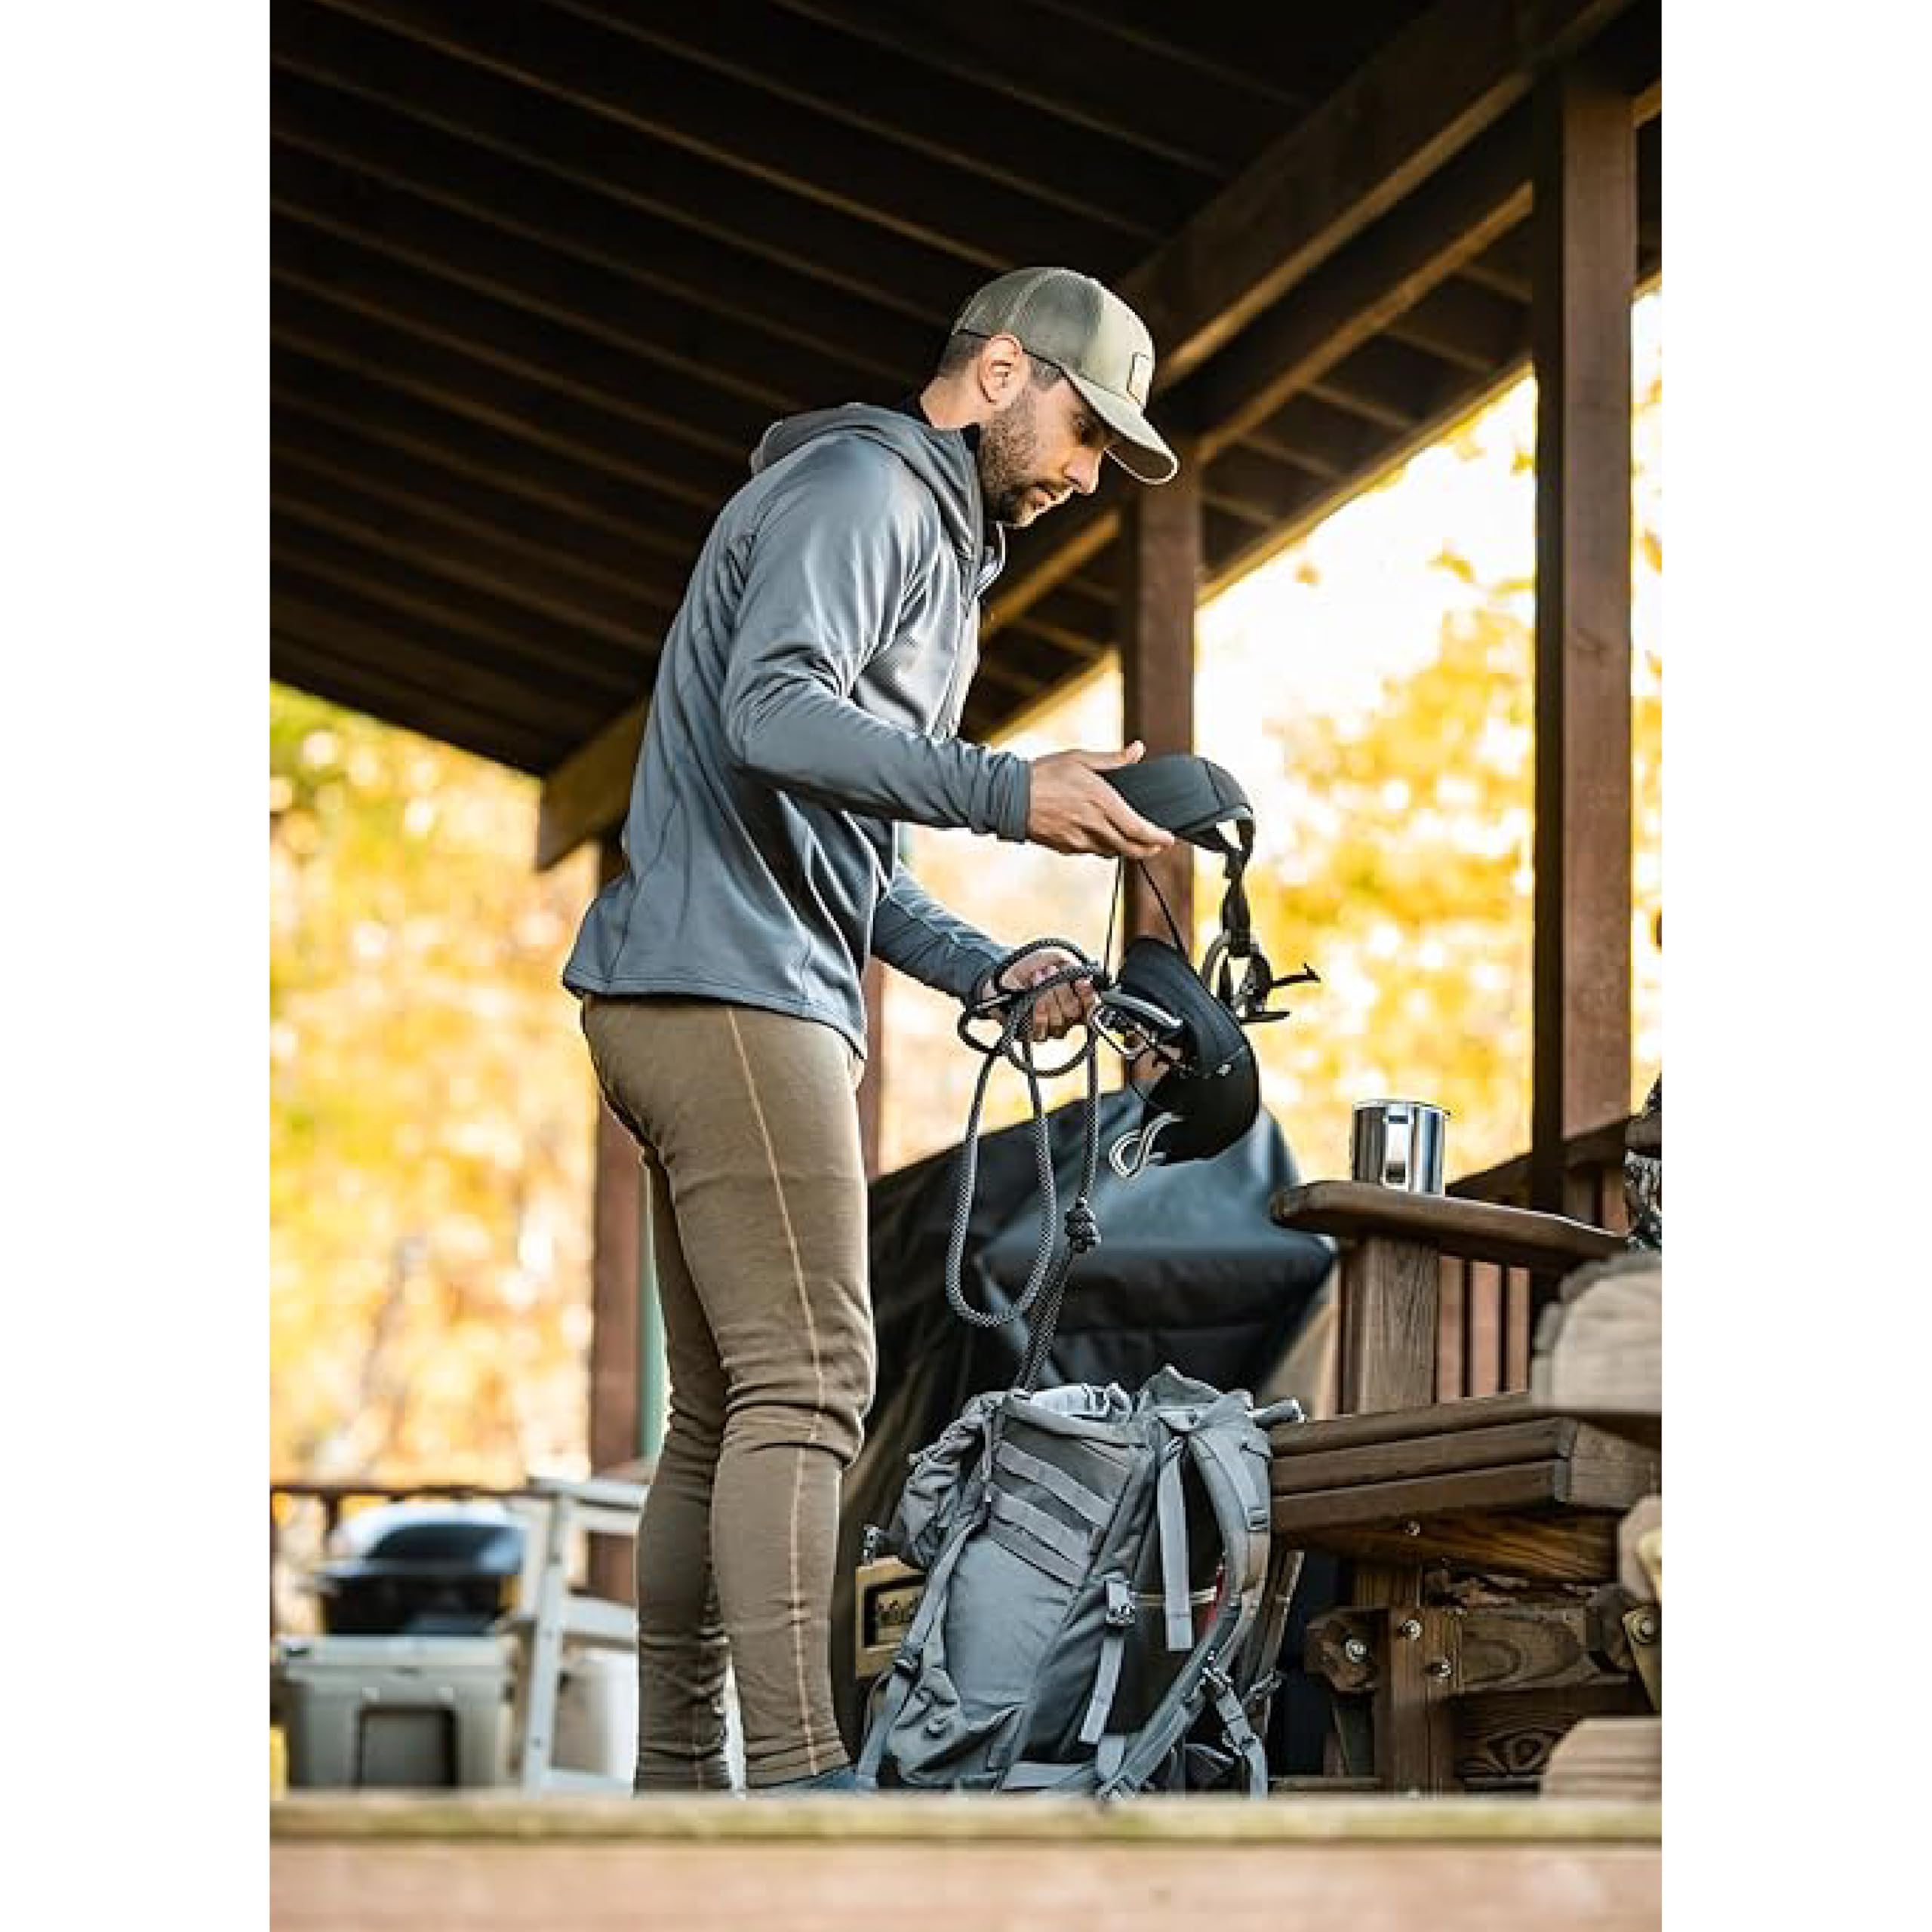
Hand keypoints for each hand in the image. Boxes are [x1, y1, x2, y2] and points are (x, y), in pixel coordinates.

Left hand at [981, 946, 1098, 1043]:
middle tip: (1049, 972)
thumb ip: (1072, 965)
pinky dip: (1035, 1013)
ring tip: (1036, 978)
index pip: (1093, 1006)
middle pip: (1073, 1012)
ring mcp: (1051, 1028)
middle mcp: (1067, 1018)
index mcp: (1078, 999)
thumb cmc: (1031, 966)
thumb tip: (1084, 978)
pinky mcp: (1033, 1035)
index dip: (1088, 996)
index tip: (1081, 982)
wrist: (1002, 975)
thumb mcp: (1054, 957)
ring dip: (1045, 997)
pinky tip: (1030, 998)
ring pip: (1057, 1022)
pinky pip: (1040, 1031)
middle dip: (1060, 989)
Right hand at [1024, 741, 1174, 858]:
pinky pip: (1092, 851)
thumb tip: (1138, 749)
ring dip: (1125, 849)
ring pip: (1111, 852)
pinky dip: (1103, 847)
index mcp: (1102, 802)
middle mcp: (1094, 825)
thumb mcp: (1081, 759)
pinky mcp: (1066, 847)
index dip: (1157, 838)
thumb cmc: (1045, 774)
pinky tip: (1103, 838)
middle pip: (1130, 848)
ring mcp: (1079, 839)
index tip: (1168, 839)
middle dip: (1148, 850)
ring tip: (1133, 841)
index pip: (1138, 829)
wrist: (1010, 797)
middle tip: (1157, 846)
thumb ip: (1113, 760)